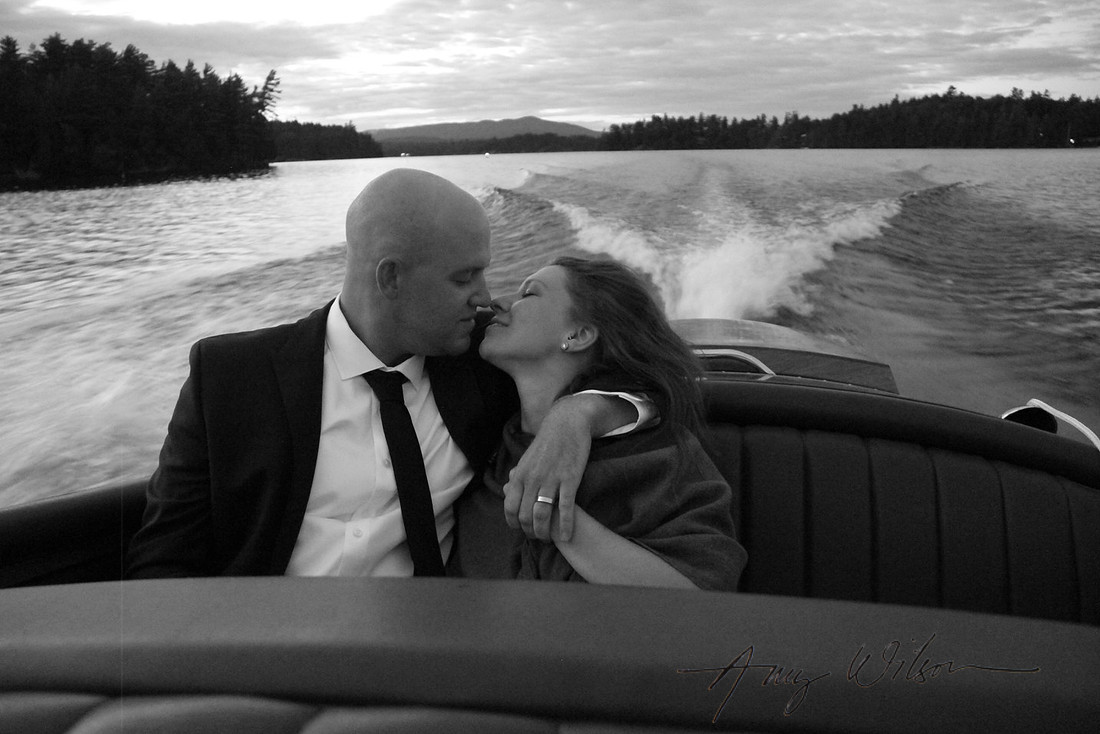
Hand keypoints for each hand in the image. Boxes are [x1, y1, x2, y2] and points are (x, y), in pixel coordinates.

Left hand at [504, 396, 591, 540]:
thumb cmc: (546, 442)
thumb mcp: (526, 458)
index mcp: (520, 475)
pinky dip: (565, 526)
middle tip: (538, 537)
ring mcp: (551, 480)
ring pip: (542, 515)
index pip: (510, 508)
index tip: (523, 529)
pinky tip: (566, 536)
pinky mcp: (569, 480)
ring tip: (549, 539)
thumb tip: (507, 489)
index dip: (514, 524)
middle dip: (530, 532)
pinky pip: (565, 508)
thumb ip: (517, 476)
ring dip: (545, 533)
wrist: (566, 423)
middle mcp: (532, 480)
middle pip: (525, 516)